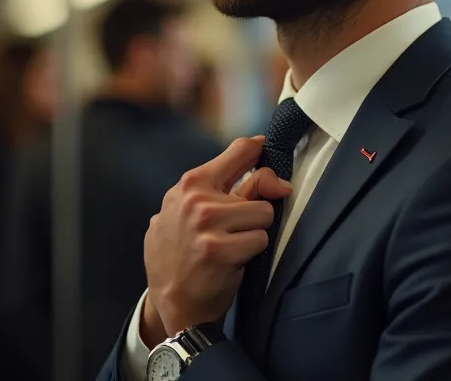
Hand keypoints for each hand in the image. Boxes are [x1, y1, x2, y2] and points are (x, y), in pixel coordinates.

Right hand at [143, 137, 292, 340]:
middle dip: (253, 213)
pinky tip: (232, 261)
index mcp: (189, 184)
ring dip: (253, 234)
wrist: (172, 300)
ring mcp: (207, 224)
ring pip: (263, 215)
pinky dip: (252, 253)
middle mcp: (196, 200)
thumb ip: (231, 190)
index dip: (257, 150)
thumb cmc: (184, 253)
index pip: (237, 152)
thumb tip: (278, 181)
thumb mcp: (193, 212)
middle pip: (259, 190)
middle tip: (232, 231)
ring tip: (231, 246)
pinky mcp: (220, 249)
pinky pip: (260, 240)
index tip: (264, 149)